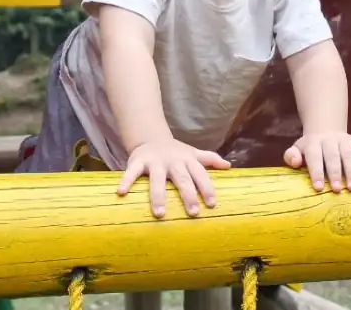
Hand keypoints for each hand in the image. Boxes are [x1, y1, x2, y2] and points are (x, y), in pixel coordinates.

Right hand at [117, 137, 231, 218]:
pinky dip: (126, 181)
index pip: (200, 174)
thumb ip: (209, 159)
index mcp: (187, 160)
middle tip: (193, 213)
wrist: (151, 137)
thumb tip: (229, 166)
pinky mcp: (138, 162)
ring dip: (158, 195)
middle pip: (182, 178)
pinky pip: (131, 172)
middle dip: (188, 194)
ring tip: (160, 213)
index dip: (206, 188)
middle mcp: (173, 161)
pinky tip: (121, 193)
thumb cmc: (176, 152)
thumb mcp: (193, 154)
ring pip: (157, 179)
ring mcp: (155, 161)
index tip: (212, 205)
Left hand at [283, 132, 350, 192]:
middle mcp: (329, 140)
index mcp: (313, 143)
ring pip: (349, 154)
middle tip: (338, 190)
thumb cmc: (310, 148)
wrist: (324, 129)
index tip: (319, 188)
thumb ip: (292, 156)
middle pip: (333, 156)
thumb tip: (296, 162)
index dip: (316, 172)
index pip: (314, 157)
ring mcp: (344, 140)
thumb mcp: (297, 149)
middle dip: (335, 173)